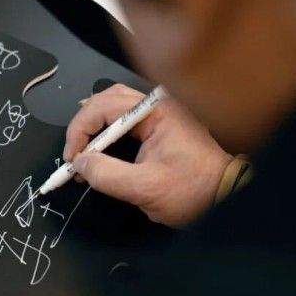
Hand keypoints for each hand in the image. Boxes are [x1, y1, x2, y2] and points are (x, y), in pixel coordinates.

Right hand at [64, 84, 232, 225]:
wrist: (224, 197)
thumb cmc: (193, 191)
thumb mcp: (145, 188)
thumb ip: (107, 175)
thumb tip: (79, 164)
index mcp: (156, 111)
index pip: (104, 107)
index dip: (79, 131)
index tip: (72, 158)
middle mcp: (156, 104)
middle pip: (105, 98)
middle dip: (83, 125)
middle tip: (74, 154)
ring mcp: (157, 113)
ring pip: (112, 105)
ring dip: (92, 126)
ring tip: (81, 151)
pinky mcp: (157, 125)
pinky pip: (122, 118)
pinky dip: (104, 131)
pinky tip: (96, 146)